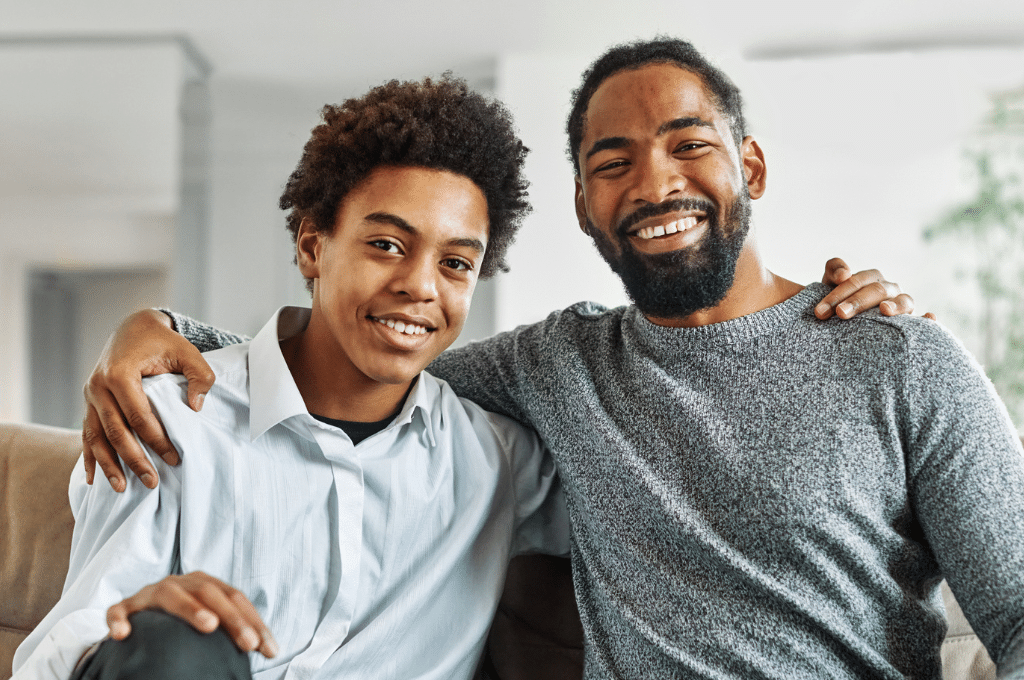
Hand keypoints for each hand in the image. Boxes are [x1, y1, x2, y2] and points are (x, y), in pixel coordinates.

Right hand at [82, 309, 214, 491]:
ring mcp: (90, 395)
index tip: (174, 459)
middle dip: (133, 459)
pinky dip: (89, 457)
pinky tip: (94, 479)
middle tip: (152, 482)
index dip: (156, 440)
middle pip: (115, 431)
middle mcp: (99, 386)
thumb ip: (199, 376)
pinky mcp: (89, 402)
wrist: (134, 328)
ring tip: (121, 489)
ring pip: (95, 436)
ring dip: (108, 465)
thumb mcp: (187, 352)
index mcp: (120, 373)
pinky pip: (86, 433)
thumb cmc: (163, 342)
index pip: (139, 416)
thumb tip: (196, 408)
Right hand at [106, 572, 277, 657]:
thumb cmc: (182, 624)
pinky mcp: (124, 607)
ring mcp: (150, 593)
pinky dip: (119, 620)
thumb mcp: (208, 622)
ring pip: (170, 594)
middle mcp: (180, 583)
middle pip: (210, 593)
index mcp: (204, 584)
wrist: (138, 618)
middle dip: (233, 618)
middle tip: (249, 643)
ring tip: (208, 626)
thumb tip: (268, 653)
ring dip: (191, 609)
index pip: (235, 598)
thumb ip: (231, 632)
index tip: (269, 649)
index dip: (254, 622)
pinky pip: (118, 611)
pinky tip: (123, 635)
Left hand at [814, 258, 935, 320]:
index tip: (820, 310)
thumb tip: (844, 273)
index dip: (838, 291)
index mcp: (868, 278)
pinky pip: (922, 321)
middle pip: (875, 290)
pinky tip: (929, 317)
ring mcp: (900, 304)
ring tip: (884, 310)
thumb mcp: (828, 289)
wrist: (846, 325)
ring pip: (903, 300)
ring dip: (894, 304)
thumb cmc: (837, 305)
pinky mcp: (910, 323)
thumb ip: (833, 272)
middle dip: (856, 301)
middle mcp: (887, 288)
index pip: (855, 279)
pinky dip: (927, 318)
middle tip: (839, 314)